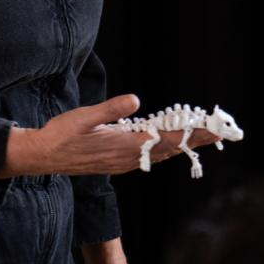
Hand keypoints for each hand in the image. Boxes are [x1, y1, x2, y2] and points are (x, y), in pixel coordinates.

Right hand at [0, 95, 225, 176]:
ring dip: (182, 145)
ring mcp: (124, 162)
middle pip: (170, 149)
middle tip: (219, 132)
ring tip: (201, 137)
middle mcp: (129, 158)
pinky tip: (169, 143)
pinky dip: (165, 148)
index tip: (213, 131)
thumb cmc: (62, 134)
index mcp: (125, 146)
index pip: (168, 140)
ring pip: (161, 153)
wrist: (44, 156)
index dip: (193, 136)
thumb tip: (136, 100)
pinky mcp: (118, 162)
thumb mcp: (85, 116)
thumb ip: (112, 109)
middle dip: (195, 140)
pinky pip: (149, 156)